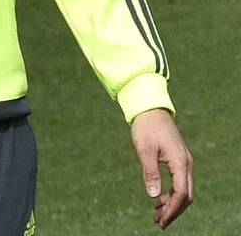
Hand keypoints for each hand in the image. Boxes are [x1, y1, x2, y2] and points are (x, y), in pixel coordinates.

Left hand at [130, 108, 193, 228]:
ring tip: (157, 214)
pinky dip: (172, 193)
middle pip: (186, 195)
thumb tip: (153, 195)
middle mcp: (187, 164)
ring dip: (172, 203)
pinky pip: (180, 182)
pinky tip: (159, 198)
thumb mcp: (144, 150)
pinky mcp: (179, 160)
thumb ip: (150, 172)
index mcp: (180, 162)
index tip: (161, 220)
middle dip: (174, 211)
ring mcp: (184, 162)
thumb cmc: (146, 127)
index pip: (181, 194)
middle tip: (158, 222)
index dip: (172, 209)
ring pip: (184, 190)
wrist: (151, 109)